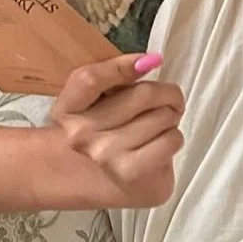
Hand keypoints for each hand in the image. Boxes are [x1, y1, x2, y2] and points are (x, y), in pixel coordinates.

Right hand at [50, 53, 184, 208]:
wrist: (106, 181)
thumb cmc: (110, 131)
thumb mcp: (101, 100)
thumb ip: (116, 75)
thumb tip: (150, 60)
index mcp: (67, 109)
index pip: (89, 79)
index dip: (123, 65)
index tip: (149, 62)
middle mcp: (80, 134)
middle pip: (142, 93)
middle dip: (167, 93)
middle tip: (169, 99)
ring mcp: (105, 155)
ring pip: (163, 116)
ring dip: (171, 117)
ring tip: (159, 125)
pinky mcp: (131, 173)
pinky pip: (170, 139)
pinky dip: (174, 138)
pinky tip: (161, 144)